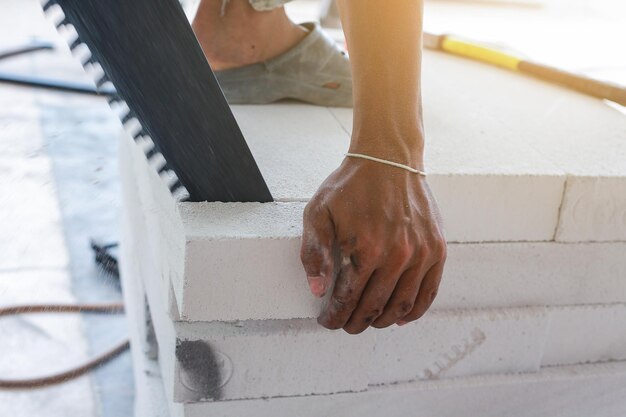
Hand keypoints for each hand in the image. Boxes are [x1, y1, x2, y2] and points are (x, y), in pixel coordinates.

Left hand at [300, 157, 446, 333]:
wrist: (389, 158)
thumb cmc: (351, 185)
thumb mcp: (318, 212)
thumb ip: (314, 252)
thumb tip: (318, 290)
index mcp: (366, 248)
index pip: (347, 298)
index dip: (334, 315)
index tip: (327, 320)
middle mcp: (397, 256)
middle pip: (373, 307)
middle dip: (354, 322)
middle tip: (344, 324)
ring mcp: (421, 254)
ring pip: (401, 306)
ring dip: (381, 321)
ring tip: (368, 321)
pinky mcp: (437, 249)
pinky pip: (428, 292)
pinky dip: (413, 311)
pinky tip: (399, 317)